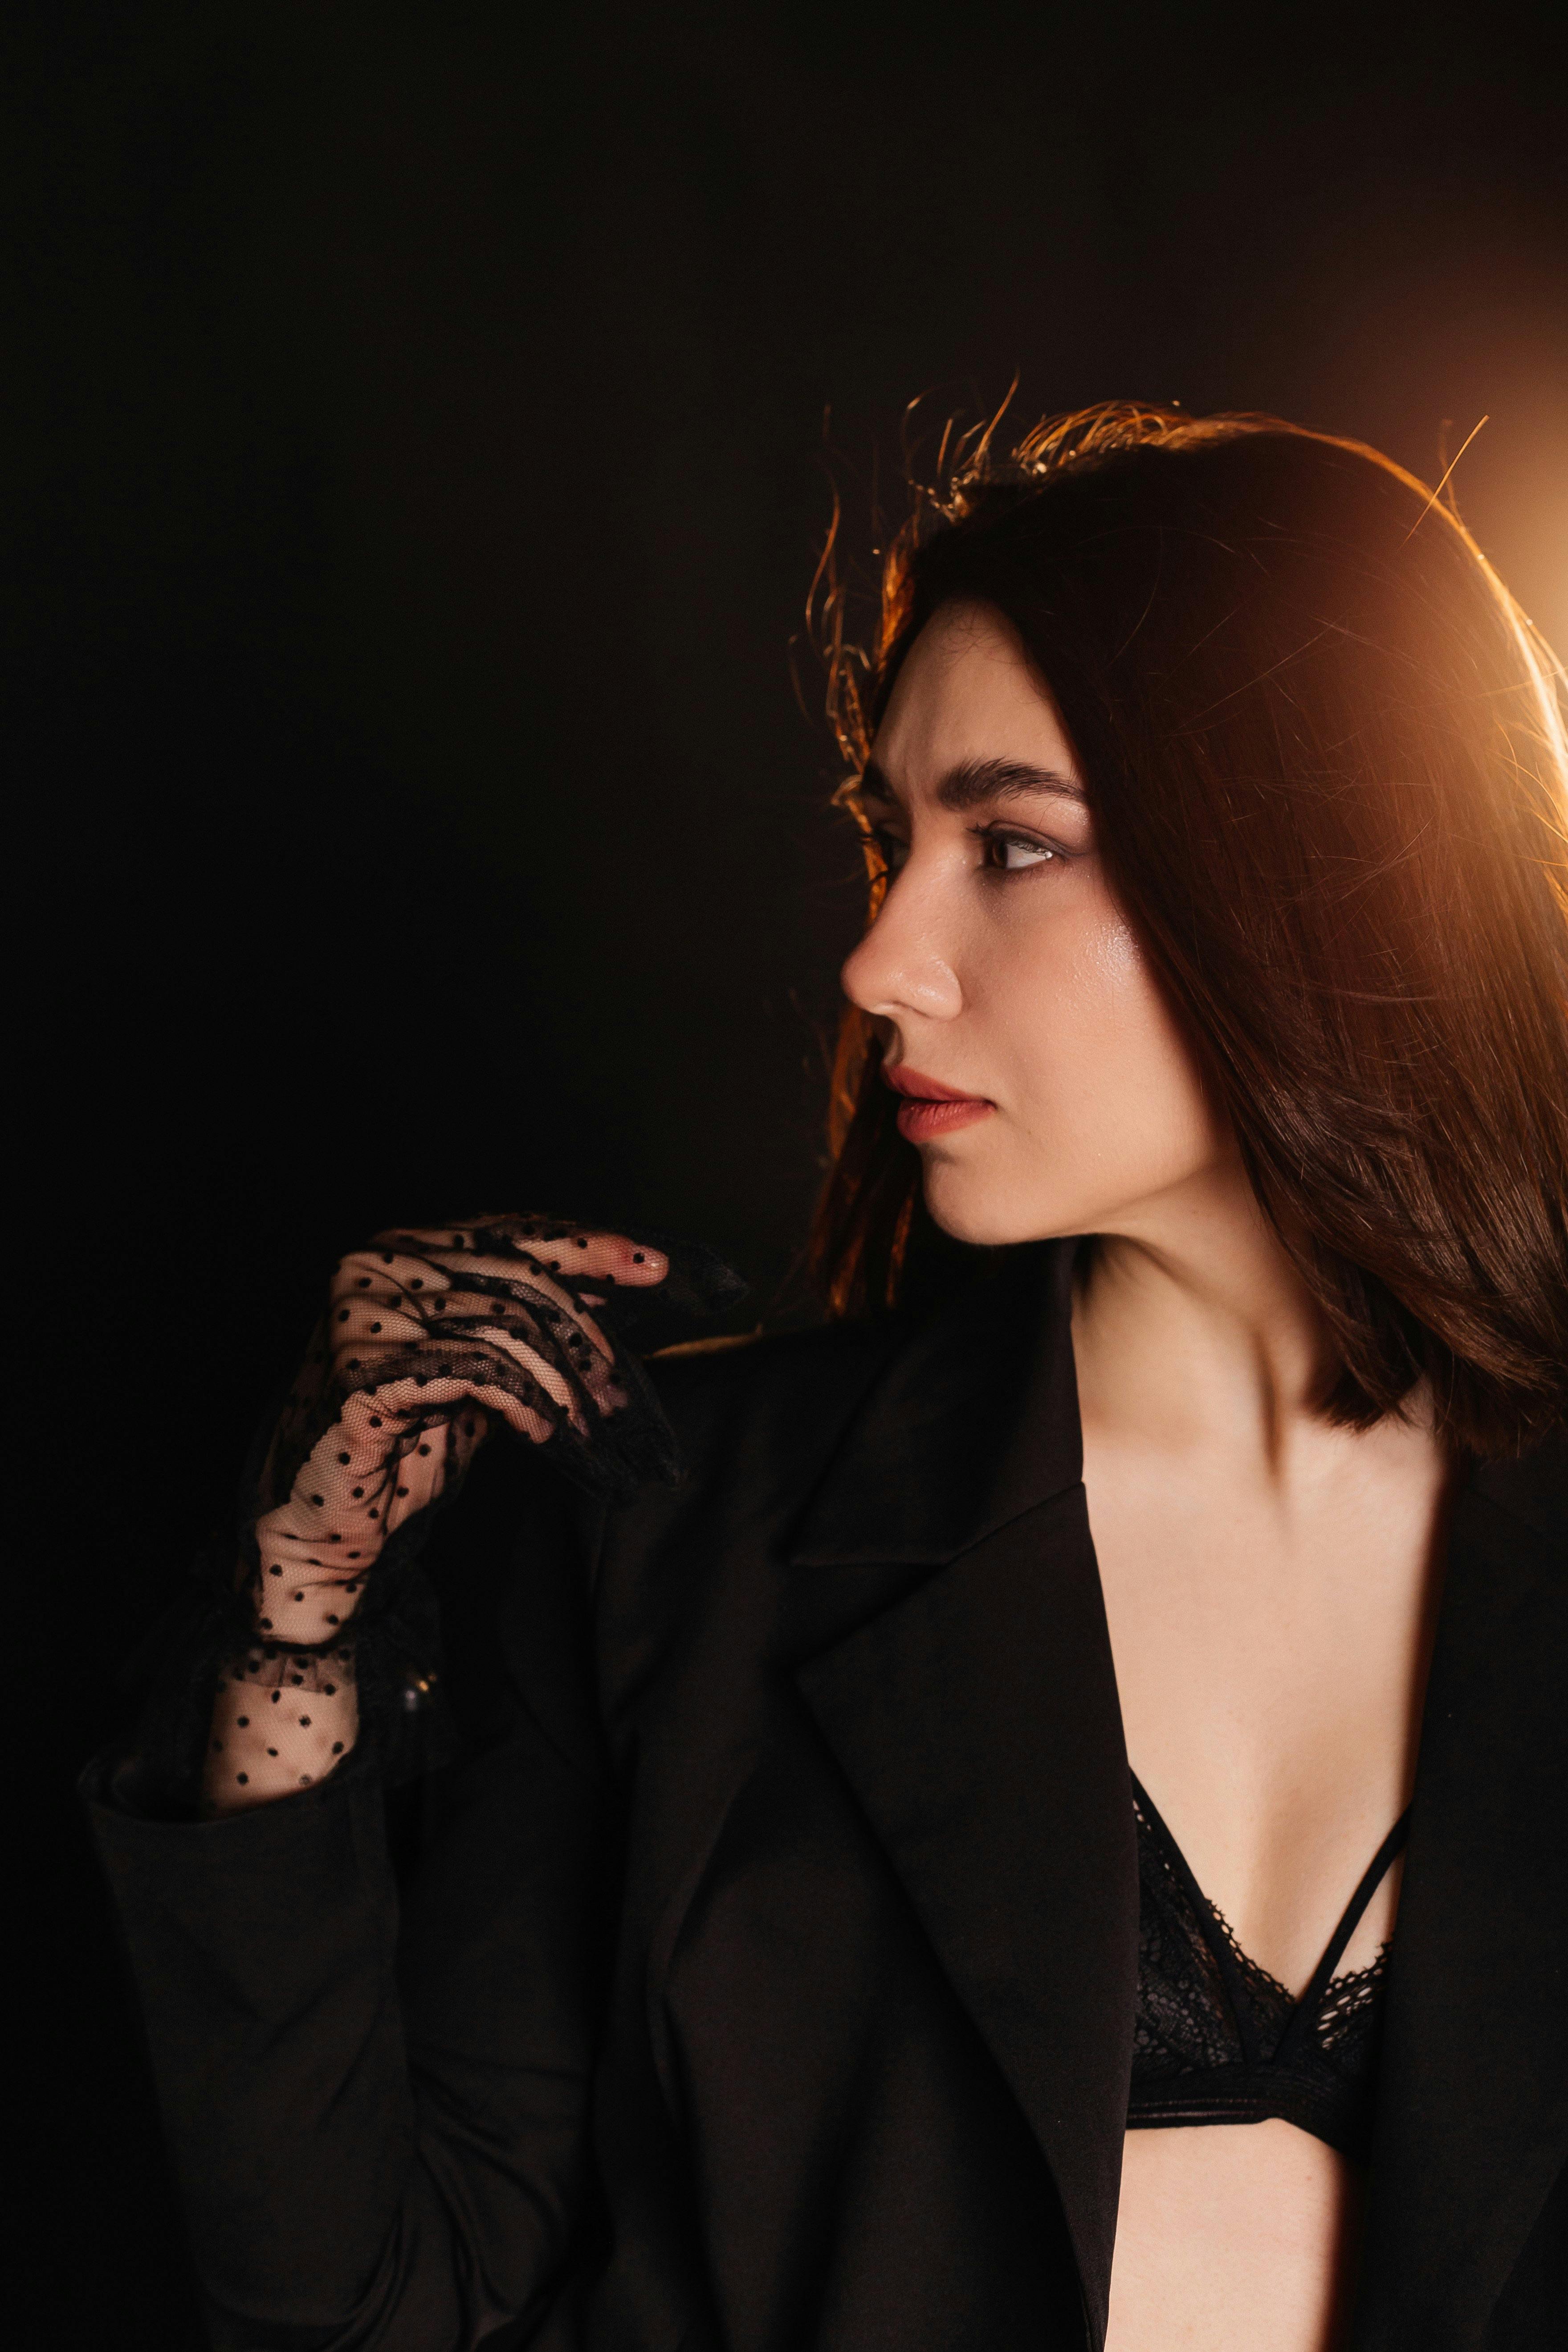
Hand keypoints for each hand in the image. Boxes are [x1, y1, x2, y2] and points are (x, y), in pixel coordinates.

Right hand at [248, 1214, 672, 1644]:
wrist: (324, 1526)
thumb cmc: (401, 1448)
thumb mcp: (480, 1374)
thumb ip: (525, 1329)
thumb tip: (610, 1292)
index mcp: (403, 1251)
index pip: (514, 1232)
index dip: (589, 1246)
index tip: (655, 1267)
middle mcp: (377, 1264)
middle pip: (518, 1276)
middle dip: (585, 1333)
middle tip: (621, 1388)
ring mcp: (365, 1311)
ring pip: (505, 1324)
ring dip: (564, 1380)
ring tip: (593, 1423)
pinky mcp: (365, 1367)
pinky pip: (477, 1370)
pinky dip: (526, 1403)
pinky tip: (547, 1434)